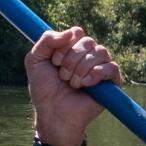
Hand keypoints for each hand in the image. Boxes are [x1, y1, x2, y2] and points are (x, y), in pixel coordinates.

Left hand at [26, 25, 120, 145]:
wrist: (53, 113)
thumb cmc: (44, 89)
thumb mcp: (34, 60)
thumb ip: (46, 40)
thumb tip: (71, 32)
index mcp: (72, 48)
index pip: (77, 32)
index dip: (64, 45)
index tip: (54, 62)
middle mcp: (88, 55)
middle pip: (88, 41)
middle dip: (71, 60)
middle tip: (62, 76)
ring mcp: (100, 67)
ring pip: (100, 52)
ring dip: (81, 69)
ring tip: (72, 84)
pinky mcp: (111, 82)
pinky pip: (111, 67)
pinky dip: (95, 75)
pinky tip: (85, 85)